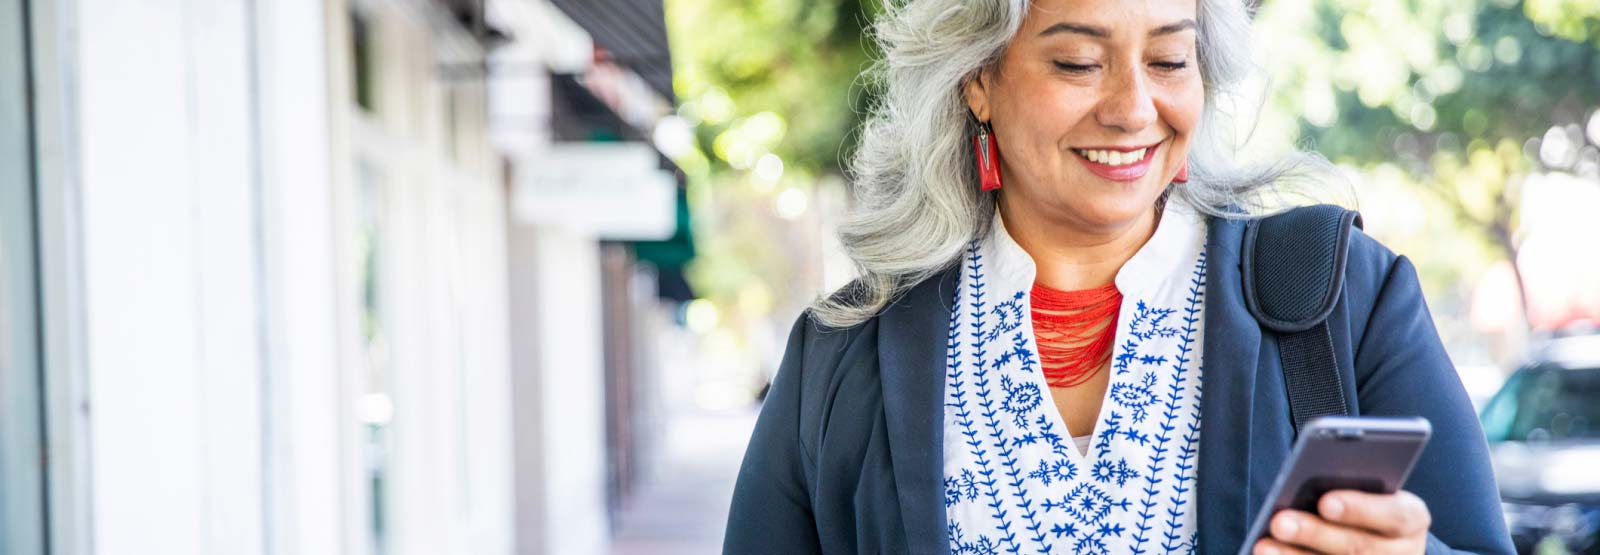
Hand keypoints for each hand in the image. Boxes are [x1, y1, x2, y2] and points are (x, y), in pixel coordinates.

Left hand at [1252, 489, 1430, 554]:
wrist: (1382, 545)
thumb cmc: (1365, 509)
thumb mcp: (1368, 493)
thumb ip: (1347, 486)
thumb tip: (1309, 486)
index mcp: (1411, 519)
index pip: (1396, 515)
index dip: (1360, 509)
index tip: (1326, 502)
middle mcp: (1402, 552)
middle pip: (1358, 547)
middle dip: (1315, 533)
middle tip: (1280, 522)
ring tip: (1263, 545)